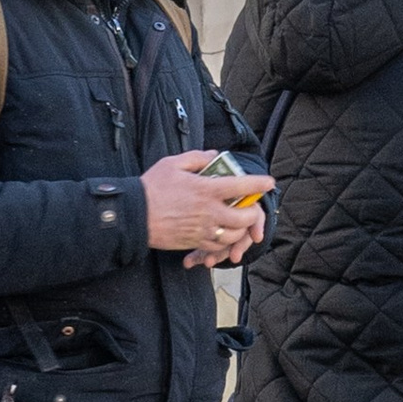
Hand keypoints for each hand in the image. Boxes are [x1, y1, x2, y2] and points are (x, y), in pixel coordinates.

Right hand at [142, 153, 269, 268]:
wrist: (133, 215)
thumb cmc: (151, 188)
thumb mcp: (173, 163)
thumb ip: (197, 158)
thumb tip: (215, 156)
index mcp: (206, 189)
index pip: (242, 186)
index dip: (259, 184)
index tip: (269, 182)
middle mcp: (209, 212)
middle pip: (245, 217)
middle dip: (254, 213)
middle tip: (252, 207)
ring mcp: (203, 229)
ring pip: (234, 235)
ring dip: (241, 228)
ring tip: (239, 221)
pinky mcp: (194, 242)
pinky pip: (218, 246)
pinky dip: (225, 242)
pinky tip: (223, 233)